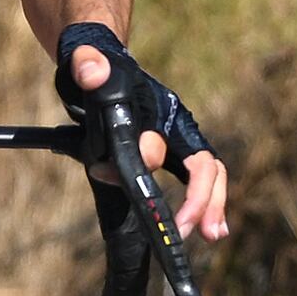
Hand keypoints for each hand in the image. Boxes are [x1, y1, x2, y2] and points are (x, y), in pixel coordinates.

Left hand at [59, 24, 233, 242]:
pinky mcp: (164, 151)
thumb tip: (92, 74)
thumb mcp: (85, 64)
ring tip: (210, 234)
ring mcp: (173, 139)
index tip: (155, 205)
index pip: (182, 149)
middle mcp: (175, 126)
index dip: (176, 180)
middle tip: (196, 233)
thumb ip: (88, 66)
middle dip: (205, 201)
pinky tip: (202, 226)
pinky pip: (193, 178)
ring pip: (207, 175)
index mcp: (163, 110)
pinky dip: (202, 202)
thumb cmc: (92, 65)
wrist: (95, 61)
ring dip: (210, 206)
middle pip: (208, 166)